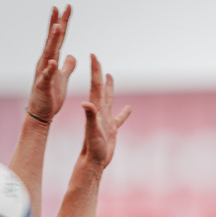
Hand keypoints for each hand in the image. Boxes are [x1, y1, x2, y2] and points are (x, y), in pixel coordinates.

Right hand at [27, 5, 76, 122]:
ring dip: (53, 41)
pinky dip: (50, 68)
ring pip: (49, 54)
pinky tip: (53, 60)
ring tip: (58, 27)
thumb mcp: (62, 77)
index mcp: (52, 60)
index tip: (66, 7)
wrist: (42, 113)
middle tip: (59, 7)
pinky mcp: (43, 86)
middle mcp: (45, 63)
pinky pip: (47, 76)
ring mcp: (43, 73)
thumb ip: (67, 66)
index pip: (58, 38)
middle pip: (52, 40)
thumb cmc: (51, 95)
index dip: (62, 23)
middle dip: (56, 24)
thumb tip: (71, 55)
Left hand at [80, 54, 131, 169]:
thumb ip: (90, 116)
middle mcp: (100, 111)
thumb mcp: (92, 131)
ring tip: (111, 76)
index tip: (92, 55)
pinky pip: (119, 118)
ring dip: (110, 87)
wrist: (93, 161)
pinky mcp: (111, 129)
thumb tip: (86, 103)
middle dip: (99, 73)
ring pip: (109, 99)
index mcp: (95, 109)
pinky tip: (129, 109)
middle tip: (97, 59)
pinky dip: (124, 112)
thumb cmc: (92, 147)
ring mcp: (106, 120)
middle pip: (100, 88)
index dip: (95, 70)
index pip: (96, 85)